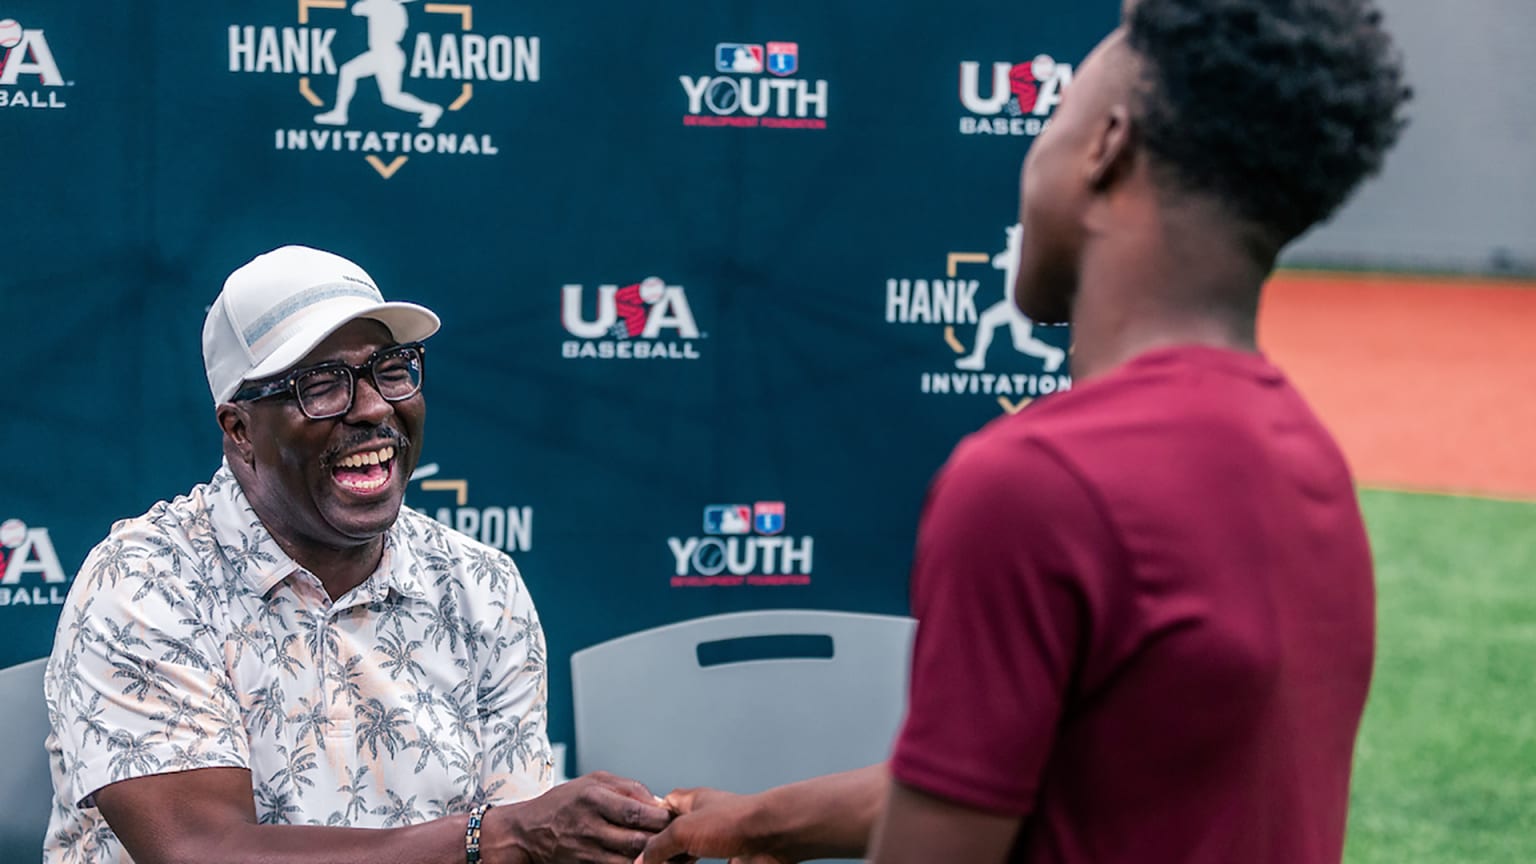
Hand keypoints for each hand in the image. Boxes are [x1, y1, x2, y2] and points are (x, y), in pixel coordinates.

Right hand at [490, 771, 672, 863]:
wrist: (526, 832)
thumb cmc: (563, 803)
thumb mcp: (592, 781)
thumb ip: (627, 787)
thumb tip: (658, 801)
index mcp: (593, 798)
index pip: (637, 812)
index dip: (662, 818)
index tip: (676, 816)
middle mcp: (589, 826)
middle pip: (638, 840)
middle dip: (664, 840)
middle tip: (681, 836)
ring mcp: (587, 851)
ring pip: (631, 861)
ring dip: (655, 858)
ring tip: (671, 852)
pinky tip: (650, 860)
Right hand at [638, 787, 793, 863]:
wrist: (773, 837)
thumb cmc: (734, 821)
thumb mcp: (683, 830)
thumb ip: (658, 846)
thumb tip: (640, 861)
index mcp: (692, 802)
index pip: (662, 807)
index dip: (647, 823)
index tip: (633, 843)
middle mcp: (704, 818)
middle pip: (674, 834)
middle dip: (661, 851)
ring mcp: (718, 840)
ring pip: (689, 854)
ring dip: (676, 863)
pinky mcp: (732, 858)